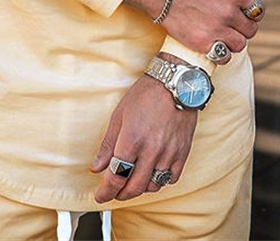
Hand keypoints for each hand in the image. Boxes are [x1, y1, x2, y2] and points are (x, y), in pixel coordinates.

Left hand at [90, 55, 197, 203]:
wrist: (176, 83)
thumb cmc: (146, 94)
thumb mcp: (119, 114)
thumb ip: (108, 144)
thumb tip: (97, 166)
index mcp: (132, 139)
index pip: (116, 177)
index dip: (105, 192)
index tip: (100, 196)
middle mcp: (151, 150)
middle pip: (134, 187)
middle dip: (120, 194)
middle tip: (114, 193)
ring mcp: (169, 153)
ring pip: (153, 186)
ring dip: (140, 189)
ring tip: (133, 181)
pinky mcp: (183, 152)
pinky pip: (171, 178)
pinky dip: (160, 181)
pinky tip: (152, 174)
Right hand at [124, 0, 272, 61]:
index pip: (258, 9)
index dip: (250, 9)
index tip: (241, 8)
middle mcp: (230, 13)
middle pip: (251, 28)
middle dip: (244, 24)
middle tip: (231, 20)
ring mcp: (216, 29)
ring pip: (240, 44)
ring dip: (235, 39)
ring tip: (224, 32)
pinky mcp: (201, 42)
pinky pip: (223, 56)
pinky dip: (222, 52)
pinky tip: (215, 43)